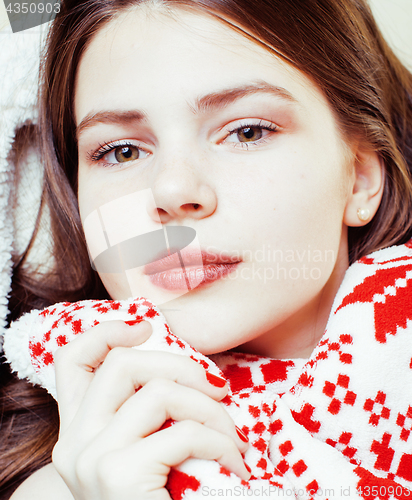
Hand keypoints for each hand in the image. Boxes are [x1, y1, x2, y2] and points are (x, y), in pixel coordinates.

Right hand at [52, 320, 249, 499]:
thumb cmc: (164, 499)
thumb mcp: (146, 449)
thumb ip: (145, 413)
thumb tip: (181, 369)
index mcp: (77, 430)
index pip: (72, 360)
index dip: (107, 331)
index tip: (147, 327)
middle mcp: (73, 442)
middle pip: (122, 363)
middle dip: (182, 366)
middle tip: (219, 388)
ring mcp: (91, 459)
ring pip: (160, 391)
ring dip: (211, 409)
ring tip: (232, 437)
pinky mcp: (118, 476)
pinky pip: (183, 431)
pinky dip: (221, 442)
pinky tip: (233, 465)